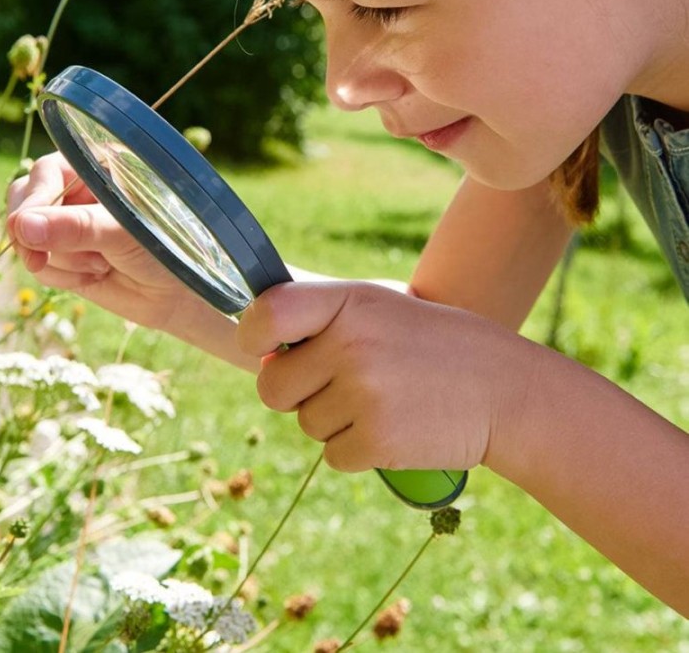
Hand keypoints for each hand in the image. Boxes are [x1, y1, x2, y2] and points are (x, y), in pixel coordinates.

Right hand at [6, 153, 224, 342]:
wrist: (180, 294)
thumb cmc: (167, 249)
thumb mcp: (126, 233)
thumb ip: (78, 227)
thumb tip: (23, 226)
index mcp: (98, 166)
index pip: (46, 172)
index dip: (33, 201)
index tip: (26, 231)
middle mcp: (78, 189)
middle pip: (24, 200)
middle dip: (36, 235)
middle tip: (41, 260)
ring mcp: (68, 222)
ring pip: (28, 237)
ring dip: (60, 260)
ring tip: (102, 265)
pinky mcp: (64, 254)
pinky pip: (39, 264)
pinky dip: (60, 277)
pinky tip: (95, 276)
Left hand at [239, 281, 529, 472]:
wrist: (505, 390)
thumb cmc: (431, 345)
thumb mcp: (378, 309)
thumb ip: (320, 323)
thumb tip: (262, 358)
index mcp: (349, 302)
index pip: (268, 315)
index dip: (254, 335)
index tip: (264, 347)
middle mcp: (351, 344)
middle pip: (272, 387)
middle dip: (294, 393)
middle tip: (339, 384)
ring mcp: (365, 393)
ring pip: (305, 424)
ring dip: (333, 422)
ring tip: (383, 400)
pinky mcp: (378, 440)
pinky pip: (332, 456)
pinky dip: (356, 449)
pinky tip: (394, 426)